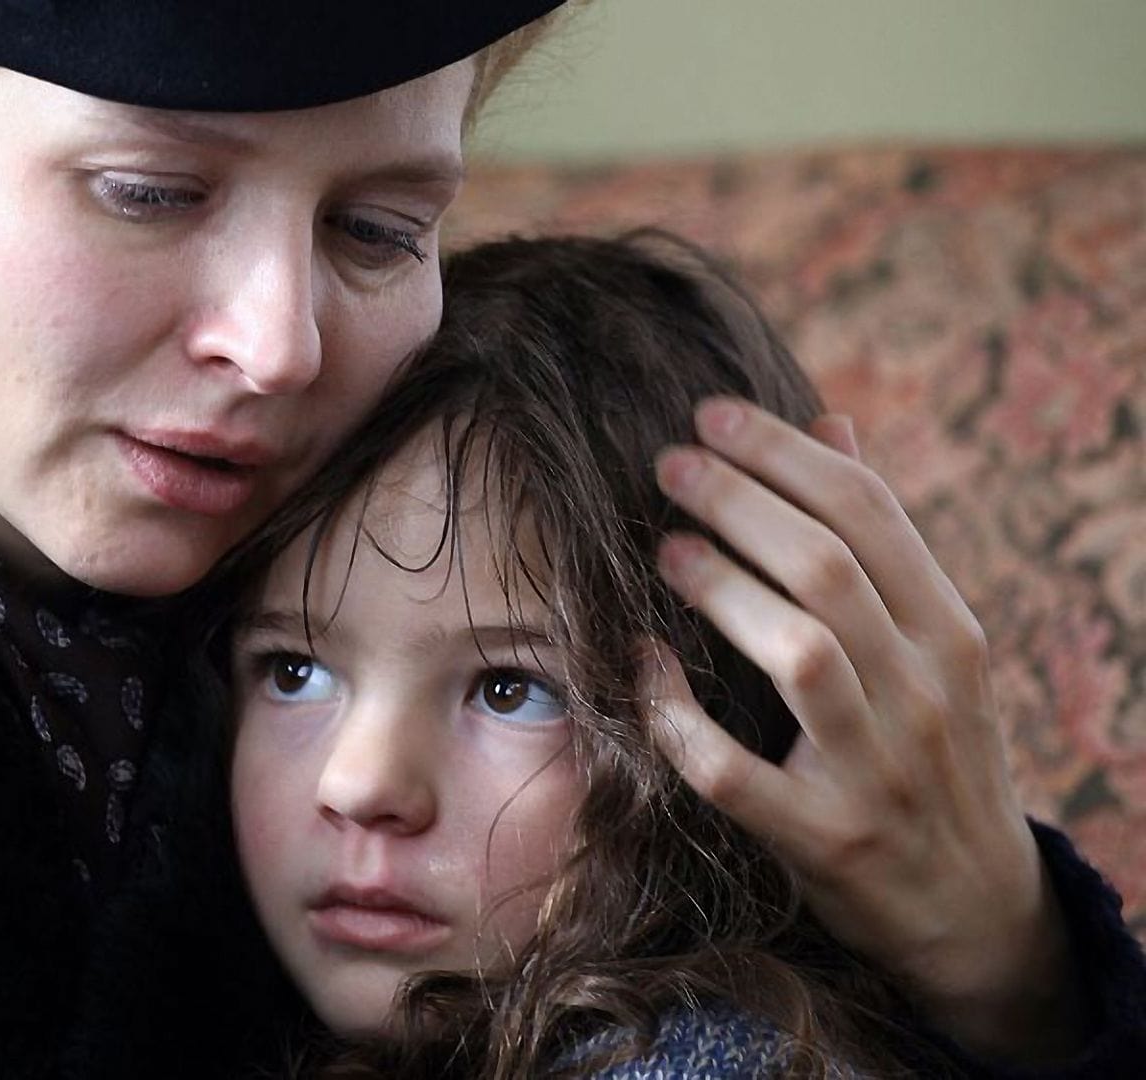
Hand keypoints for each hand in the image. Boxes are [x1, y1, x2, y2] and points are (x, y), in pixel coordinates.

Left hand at [641, 397, 1082, 1062]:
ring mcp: (874, 769)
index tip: (713, 415)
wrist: (975, 911)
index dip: (785, 454)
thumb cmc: (936, 751)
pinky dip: (677, 716)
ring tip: (665, 548)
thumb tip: (831, 422)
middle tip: (669, 464)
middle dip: (740, 503)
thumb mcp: (937, 647)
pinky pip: (732, 770)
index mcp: (950, 633)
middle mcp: (923, 692)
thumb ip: (882, 541)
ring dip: (722, 590)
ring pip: (798, 654)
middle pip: (829, 569)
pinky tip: (642, 666)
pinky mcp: (820, 838)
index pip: (870, 514)